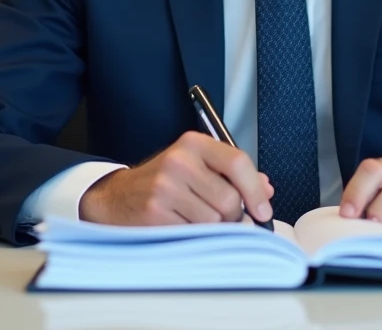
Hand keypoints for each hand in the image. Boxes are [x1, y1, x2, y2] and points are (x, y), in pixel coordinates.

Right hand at [79, 131, 273, 225]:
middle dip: (232, 216)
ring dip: (213, 228)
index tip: (263, 210)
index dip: (256, 190)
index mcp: (193, 144)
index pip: (238, 163)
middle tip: (221, 217)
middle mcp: (179, 161)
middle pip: (229, 199)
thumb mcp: (196, 166)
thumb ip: (232, 175)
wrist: (116, 197)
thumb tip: (266, 189)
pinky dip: (195, 237)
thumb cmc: (162, 182)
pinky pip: (195, 234)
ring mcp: (165, 187)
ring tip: (196, 219)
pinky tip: (182, 226)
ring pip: (214, 221)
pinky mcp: (155, 213)